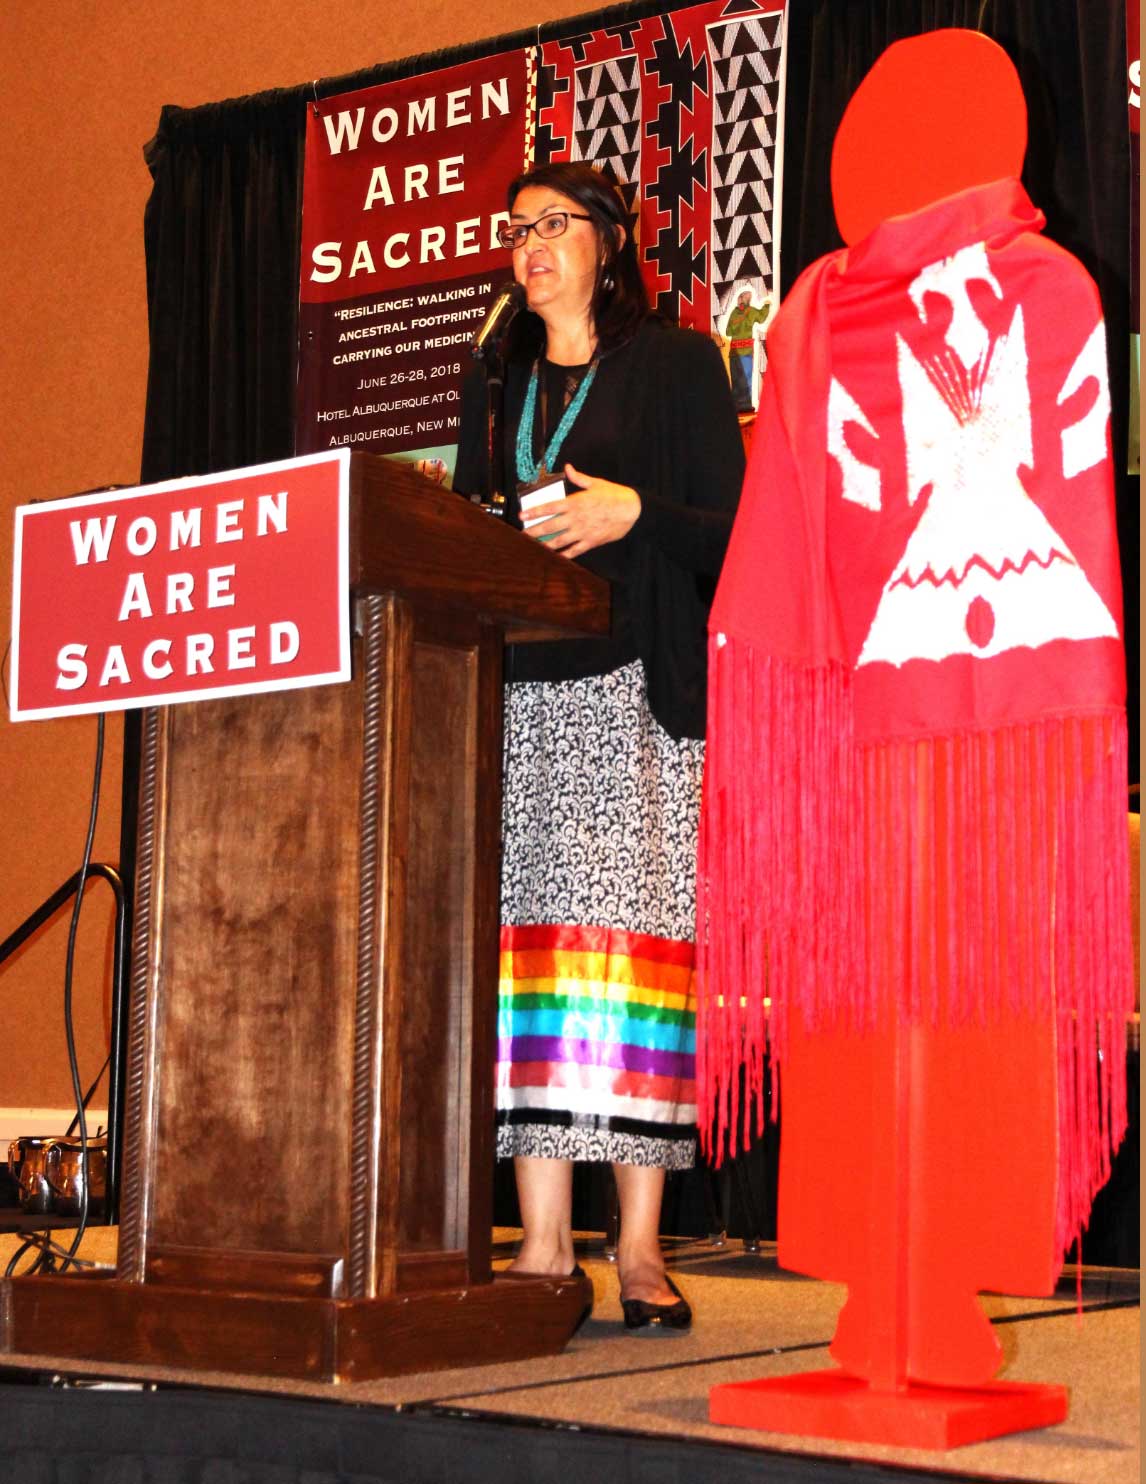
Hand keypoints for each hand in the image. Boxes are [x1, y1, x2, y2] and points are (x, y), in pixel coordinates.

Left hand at [523, 463, 640, 558]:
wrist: (633, 510)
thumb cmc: (614, 495)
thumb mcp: (595, 483)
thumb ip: (578, 477)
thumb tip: (567, 467)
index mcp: (576, 502)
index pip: (550, 507)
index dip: (535, 512)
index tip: (522, 516)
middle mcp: (577, 518)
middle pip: (551, 526)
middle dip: (534, 531)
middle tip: (522, 535)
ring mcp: (583, 532)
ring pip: (560, 540)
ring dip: (545, 545)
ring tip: (533, 547)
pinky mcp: (591, 542)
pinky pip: (574, 551)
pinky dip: (564, 555)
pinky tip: (555, 557)